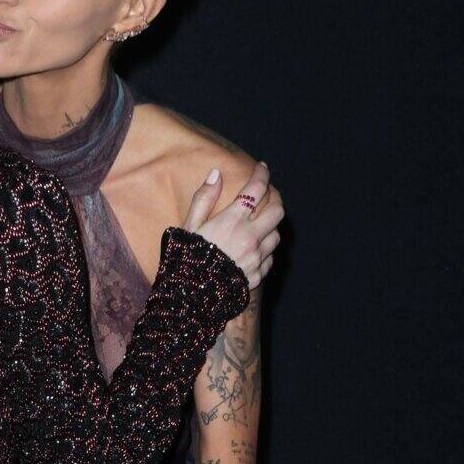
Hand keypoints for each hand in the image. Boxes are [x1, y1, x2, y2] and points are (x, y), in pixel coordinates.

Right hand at [181, 157, 282, 290]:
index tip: (262, 167)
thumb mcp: (189, 226)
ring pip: (276, 235)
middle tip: (269, 196)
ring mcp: (256, 257)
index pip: (256, 188)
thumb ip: (204, 198)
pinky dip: (266, 250)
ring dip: (271, 227)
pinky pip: (270, 258)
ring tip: (262, 224)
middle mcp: (250, 237)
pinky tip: (256, 249)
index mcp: (233, 220)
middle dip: (276, 199)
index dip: (262, 174)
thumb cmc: (186, 259)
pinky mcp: (257, 275)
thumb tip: (216, 174)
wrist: (190, 296)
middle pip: (277, 210)